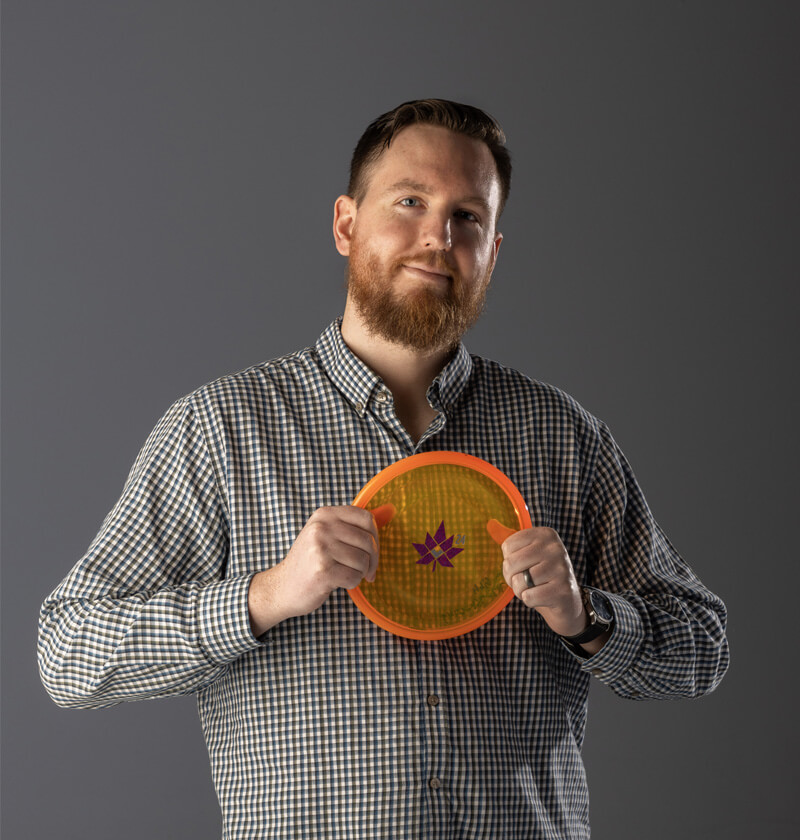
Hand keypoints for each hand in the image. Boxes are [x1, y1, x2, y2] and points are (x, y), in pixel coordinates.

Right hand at [248, 506, 378, 635]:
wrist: (282, 587)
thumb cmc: (310, 561)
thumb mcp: (326, 534)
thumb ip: (354, 525)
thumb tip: (391, 510)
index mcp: (325, 514)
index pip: (367, 518)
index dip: (375, 537)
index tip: (371, 551)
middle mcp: (321, 527)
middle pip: (367, 541)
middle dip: (372, 560)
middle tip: (366, 571)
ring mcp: (320, 549)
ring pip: (363, 560)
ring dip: (360, 573)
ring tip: (346, 574)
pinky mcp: (322, 571)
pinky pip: (354, 577)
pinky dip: (352, 583)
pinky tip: (339, 582)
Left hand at [501, 527, 586, 637]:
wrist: (567, 601)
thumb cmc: (541, 576)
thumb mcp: (528, 554)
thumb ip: (511, 541)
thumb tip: (491, 524)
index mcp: (546, 534)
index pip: (507, 546)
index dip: (509, 561)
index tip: (523, 565)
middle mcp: (555, 548)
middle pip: (511, 563)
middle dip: (512, 577)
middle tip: (526, 580)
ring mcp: (561, 568)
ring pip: (519, 581)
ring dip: (521, 591)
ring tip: (534, 588)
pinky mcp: (563, 590)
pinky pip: (529, 597)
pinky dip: (530, 601)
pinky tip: (542, 598)